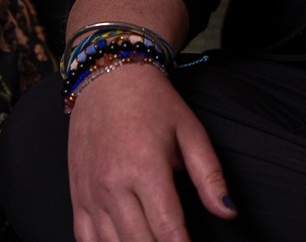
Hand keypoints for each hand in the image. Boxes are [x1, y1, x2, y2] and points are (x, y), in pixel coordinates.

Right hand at [68, 62, 236, 241]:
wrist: (108, 79)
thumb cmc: (153, 103)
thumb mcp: (190, 131)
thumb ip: (209, 175)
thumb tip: (228, 211)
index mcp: (145, 168)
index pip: (168, 227)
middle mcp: (112, 186)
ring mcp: (90, 195)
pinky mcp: (77, 198)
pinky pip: (86, 240)